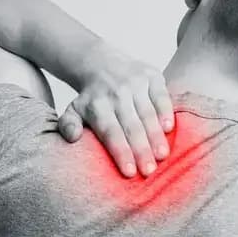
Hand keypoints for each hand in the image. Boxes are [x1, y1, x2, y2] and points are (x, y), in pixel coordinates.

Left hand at [58, 41, 173, 178]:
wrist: (103, 64)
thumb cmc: (92, 99)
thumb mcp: (73, 110)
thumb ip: (68, 125)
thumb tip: (72, 138)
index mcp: (96, 105)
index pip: (110, 132)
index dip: (121, 152)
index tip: (130, 172)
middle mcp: (116, 93)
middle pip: (130, 126)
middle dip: (141, 149)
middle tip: (149, 171)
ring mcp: (135, 83)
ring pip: (147, 113)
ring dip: (155, 135)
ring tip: (162, 155)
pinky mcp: (151, 76)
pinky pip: (161, 95)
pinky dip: (166, 111)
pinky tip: (169, 129)